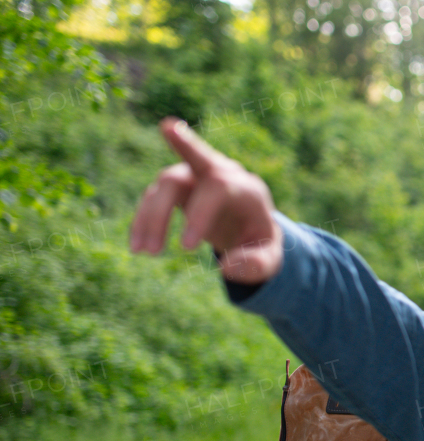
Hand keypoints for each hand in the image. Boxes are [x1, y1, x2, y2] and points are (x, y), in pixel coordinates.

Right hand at [130, 118, 282, 283]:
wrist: (248, 222)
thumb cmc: (259, 239)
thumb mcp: (270, 257)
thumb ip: (259, 264)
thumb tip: (227, 269)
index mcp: (245, 186)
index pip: (218, 186)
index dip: (199, 214)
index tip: (186, 248)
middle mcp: (217, 172)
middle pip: (181, 173)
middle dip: (162, 206)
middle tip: (154, 252)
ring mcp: (194, 175)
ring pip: (163, 185)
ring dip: (148, 218)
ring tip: (142, 253)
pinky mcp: (176, 186)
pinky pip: (152, 197)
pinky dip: (142, 220)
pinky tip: (137, 246)